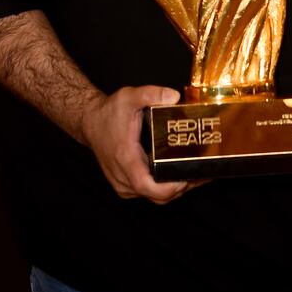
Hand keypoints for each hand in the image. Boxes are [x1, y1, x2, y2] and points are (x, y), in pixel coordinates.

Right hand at [81, 84, 192, 204]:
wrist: (90, 122)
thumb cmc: (109, 113)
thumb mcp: (129, 97)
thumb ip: (151, 94)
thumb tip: (174, 97)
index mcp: (125, 158)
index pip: (146, 185)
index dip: (168, 188)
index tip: (186, 180)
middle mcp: (123, 176)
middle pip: (155, 196)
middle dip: (180, 189)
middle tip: (201, 175)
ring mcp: (123, 184)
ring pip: (152, 197)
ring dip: (174, 190)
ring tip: (195, 176)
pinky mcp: (125, 185)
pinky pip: (147, 193)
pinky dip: (164, 189)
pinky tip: (178, 176)